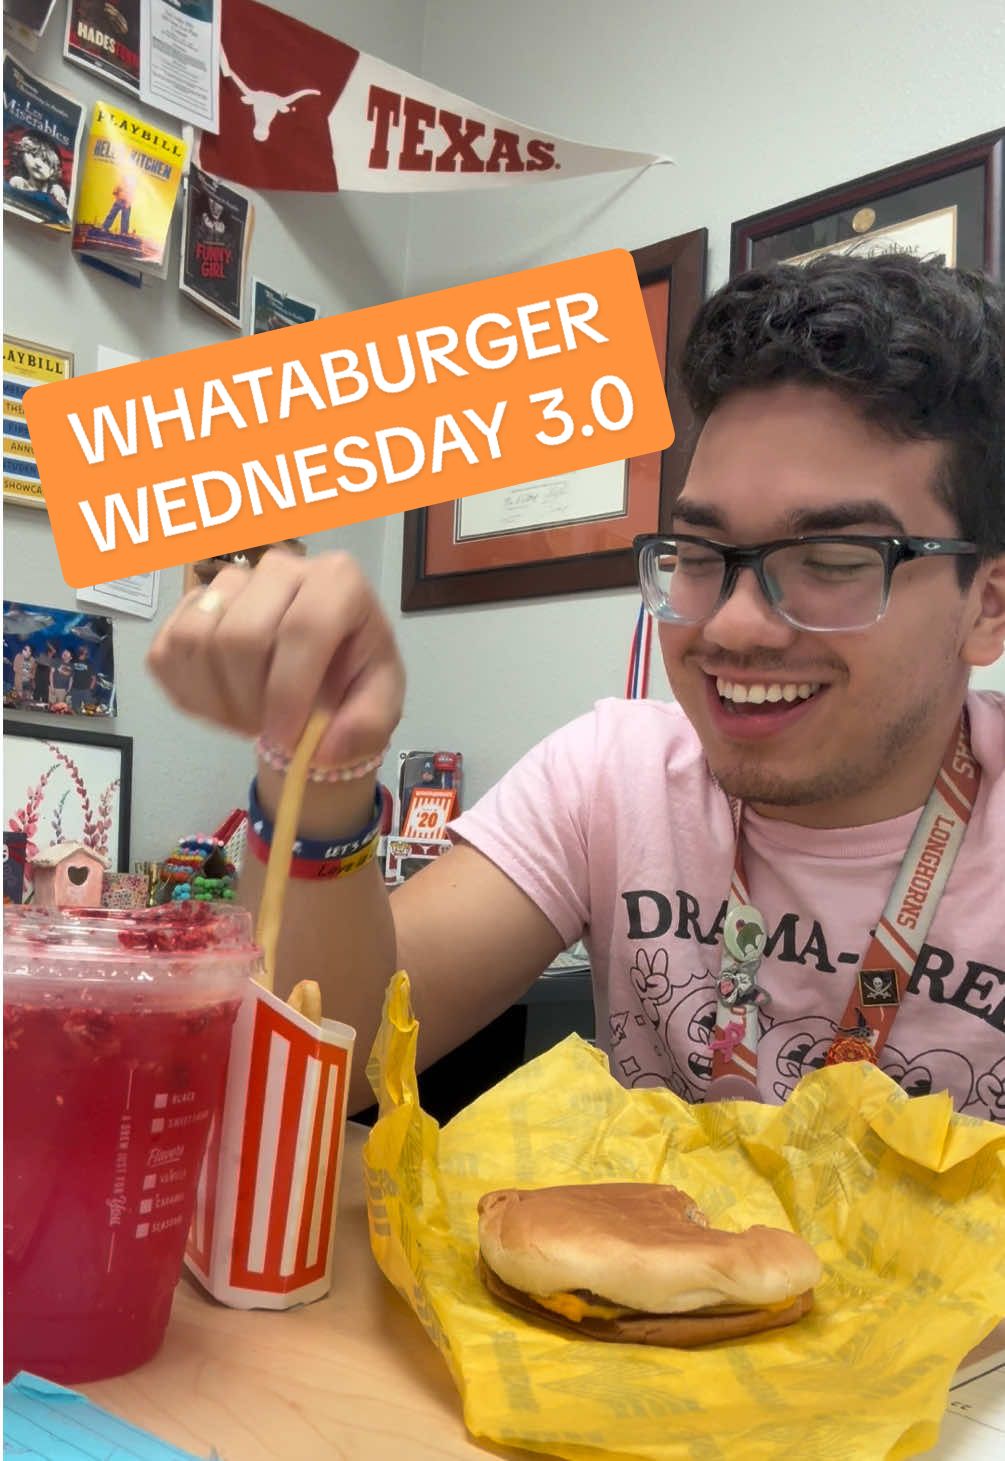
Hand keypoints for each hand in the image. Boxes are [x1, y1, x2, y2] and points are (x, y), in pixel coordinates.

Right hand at [147, 549, 404, 767]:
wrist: (320, 672)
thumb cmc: (352, 679)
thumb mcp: (381, 705)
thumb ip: (366, 728)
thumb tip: (323, 748)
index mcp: (337, 580)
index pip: (302, 628)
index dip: (288, 691)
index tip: (288, 738)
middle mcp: (281, 567)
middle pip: (240, 635)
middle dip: (249, 700)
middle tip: (267, 730)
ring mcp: (229, 582)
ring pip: (195, 639)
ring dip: (215, 698)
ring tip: (246, 717)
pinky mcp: (190, 605)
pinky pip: (165, 651)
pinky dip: (187, 694)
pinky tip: (220, 705)